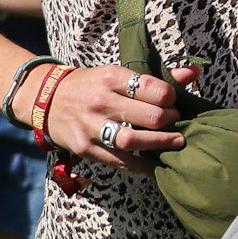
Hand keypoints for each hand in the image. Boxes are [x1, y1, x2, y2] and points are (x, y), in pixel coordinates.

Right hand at [37, 60, 186, 172]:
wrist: (44, 99)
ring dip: (161, 144)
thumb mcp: (116, 74)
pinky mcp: (85, 148)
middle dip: (170, 122)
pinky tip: (153, 164)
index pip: (156, 89)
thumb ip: (156, 78)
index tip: (172, 103)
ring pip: (135, 140)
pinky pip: (120, 161)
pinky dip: (142, 165)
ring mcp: (91, 126)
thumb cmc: (89, 86)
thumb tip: (193, 73)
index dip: (172, 98)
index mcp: (111, 76)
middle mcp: (101, 100)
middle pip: (151, 117)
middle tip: (175, 123)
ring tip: (174, 142)